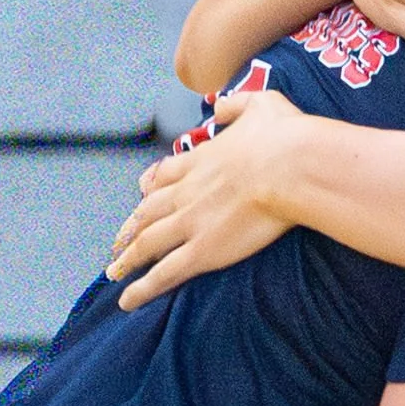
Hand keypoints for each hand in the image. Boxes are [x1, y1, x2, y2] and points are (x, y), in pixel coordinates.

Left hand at [108, 85, 309, 307]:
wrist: (290, 166)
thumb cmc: (285, 136)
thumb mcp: (260, 104)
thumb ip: (235, 105)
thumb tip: (219, 106)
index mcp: (200, 160)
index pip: (164, 176)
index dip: (149, 189)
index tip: (141, 196)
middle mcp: (186, 192)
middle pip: (147, 212)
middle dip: (130, 228)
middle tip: (118, 242)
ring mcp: (190, 222)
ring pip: (147, 244)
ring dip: (127, 259)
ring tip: (113, 272)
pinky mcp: (203, 250)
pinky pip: (164, 273)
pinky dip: (142, 288)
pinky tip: (127, 301)